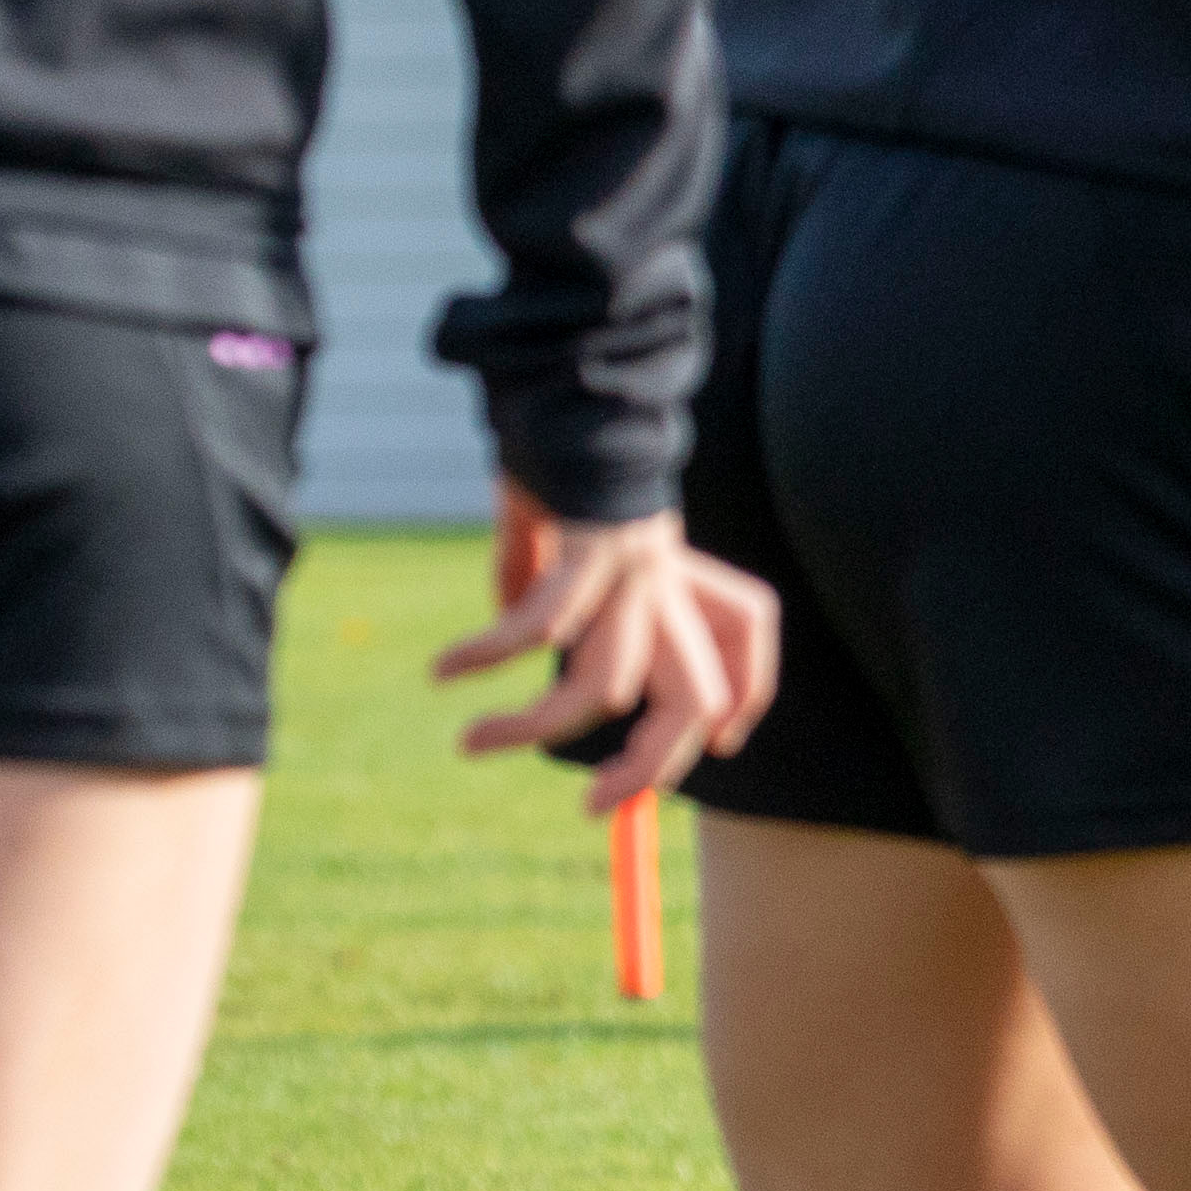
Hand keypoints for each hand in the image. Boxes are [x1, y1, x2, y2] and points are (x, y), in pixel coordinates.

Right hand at [446, 485, 784, 811]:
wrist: (572, 380)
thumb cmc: (564, 453)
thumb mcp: (570, 528)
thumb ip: (548, 574)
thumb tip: (511, 613)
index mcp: (685, 574)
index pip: (746, 654)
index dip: (739, 705)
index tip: (716, 743)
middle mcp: (672, 581)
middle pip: (695, 703)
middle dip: (648, 770)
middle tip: (596, 810)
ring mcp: (636, 569)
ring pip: (604, 689)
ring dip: (531, 729)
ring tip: (470, 740)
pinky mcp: (589, 549)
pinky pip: (540, 629)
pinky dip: (488, 655)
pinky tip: (444, 669)